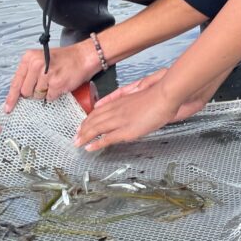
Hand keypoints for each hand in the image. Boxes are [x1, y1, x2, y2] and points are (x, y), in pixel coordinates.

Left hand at [4, 42, 97, 113]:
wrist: (83, 57)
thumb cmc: (63, 59)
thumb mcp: (41, 59)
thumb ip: (28, 73)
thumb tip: (19, 93)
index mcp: (29, 58)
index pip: (16, 81)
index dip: (11, 97)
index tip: (8, 107)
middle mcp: (36, 64)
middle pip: (25, 92)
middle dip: (33, 92)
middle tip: (44, 83)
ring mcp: (46, 74)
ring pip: (37, 96)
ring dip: (45, 92)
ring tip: (54, 80)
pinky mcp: (56, 83)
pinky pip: (49, 98)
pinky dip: (54, 94)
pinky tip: (60, 83)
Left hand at [76, 69, 217, 150]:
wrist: (164, 96)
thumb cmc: (156, 95)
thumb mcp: (140, 92)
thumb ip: (128, 97)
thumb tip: (125, 100)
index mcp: (120, 101)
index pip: (98, 110)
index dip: (89, 118)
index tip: (83, 124)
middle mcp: (116, 110)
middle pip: (94, 120)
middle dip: (83, 128)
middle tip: (75, 136)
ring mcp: (120, 120)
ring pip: (96, 129)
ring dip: (85, 136)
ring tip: (77, 142)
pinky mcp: (126, 131)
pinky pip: (106, 138)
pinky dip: (96, 143)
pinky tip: (89, 147)